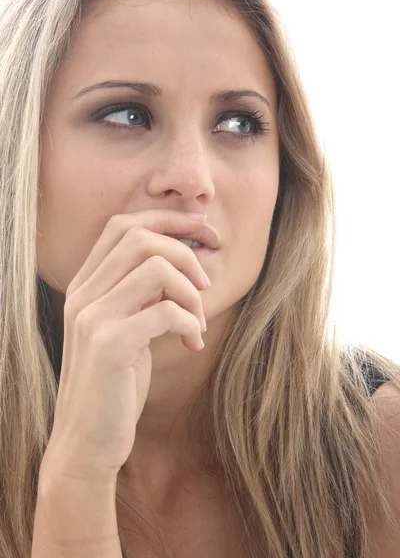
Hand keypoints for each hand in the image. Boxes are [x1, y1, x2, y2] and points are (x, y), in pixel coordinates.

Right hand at [40, 210, 210, 482]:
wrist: (87, 441)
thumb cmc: (115, 382)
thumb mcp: (126, 328)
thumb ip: (142, 294)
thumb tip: (187, 260)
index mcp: (85, 285)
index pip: (122, 225)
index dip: (167, 219)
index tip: (203, 230)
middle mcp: (82, 294)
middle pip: (140, 237)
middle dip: (185, 250)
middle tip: (208, 280)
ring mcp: (92, 317)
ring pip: (156, 268)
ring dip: (191, 292)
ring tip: (197, 321)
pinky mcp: (110, 344)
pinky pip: (165, 310)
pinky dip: (190, 322)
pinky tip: (193, 344)